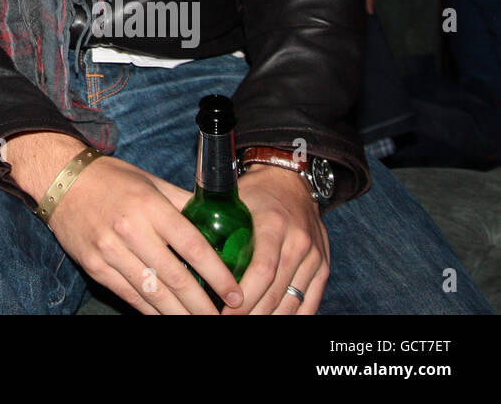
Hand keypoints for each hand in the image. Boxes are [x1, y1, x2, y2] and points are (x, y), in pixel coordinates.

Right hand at [6, 132, 242, 314]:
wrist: (60, 180)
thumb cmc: (110, 178)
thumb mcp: (150, 181)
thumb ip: (182, 202)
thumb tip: (217, 221)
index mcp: (149, 206)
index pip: (192, 246)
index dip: (217, 274)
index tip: (235, 293)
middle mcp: (130, 230)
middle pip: (175, 277)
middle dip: (203, 305)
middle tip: (223, 318)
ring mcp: (109, 251)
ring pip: (152, 293)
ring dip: (180, 314)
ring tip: (200, 322)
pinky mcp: (94, 266)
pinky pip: (129, 295)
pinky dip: (151, 311)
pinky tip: (168, 317)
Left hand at [223, 165, 329, 313]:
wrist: (290, 181)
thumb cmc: (255, 192)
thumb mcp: (234, 200)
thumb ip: (214, 224)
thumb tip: (182, 250)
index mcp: (273, 225)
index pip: (261, 270)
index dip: (243, 297)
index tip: (223, 312)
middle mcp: (297, 242)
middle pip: (275, 291)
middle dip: (251, 313)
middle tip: (228, 321)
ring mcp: (314, 256)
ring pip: (292, 301)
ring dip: (269, 318)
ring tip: (246, 323)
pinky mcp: (322, 266)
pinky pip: (310, 302)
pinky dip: (292, 317)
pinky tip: (272, 320)